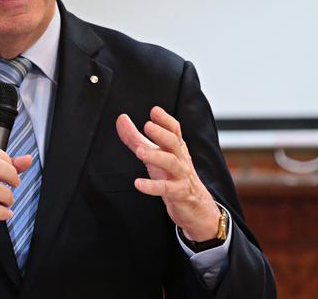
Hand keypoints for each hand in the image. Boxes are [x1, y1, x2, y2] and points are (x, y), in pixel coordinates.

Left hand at [116, 107, 219, 241]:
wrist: (196, 206)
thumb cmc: (172, 175)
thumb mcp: (154, 153)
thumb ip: (136, 137)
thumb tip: (121, 118)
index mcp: (176, 147)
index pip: (174, 129)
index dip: (165, 120)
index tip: (154, 111)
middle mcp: (180, 158)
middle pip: (174, 142)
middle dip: (161, 133)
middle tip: (148, 126)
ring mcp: (181, 176)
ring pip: (171, 163)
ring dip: (156, 156)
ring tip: (139, 152)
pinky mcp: (178, 193)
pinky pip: (166, 189)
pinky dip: (152, 186)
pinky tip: (138, 183)